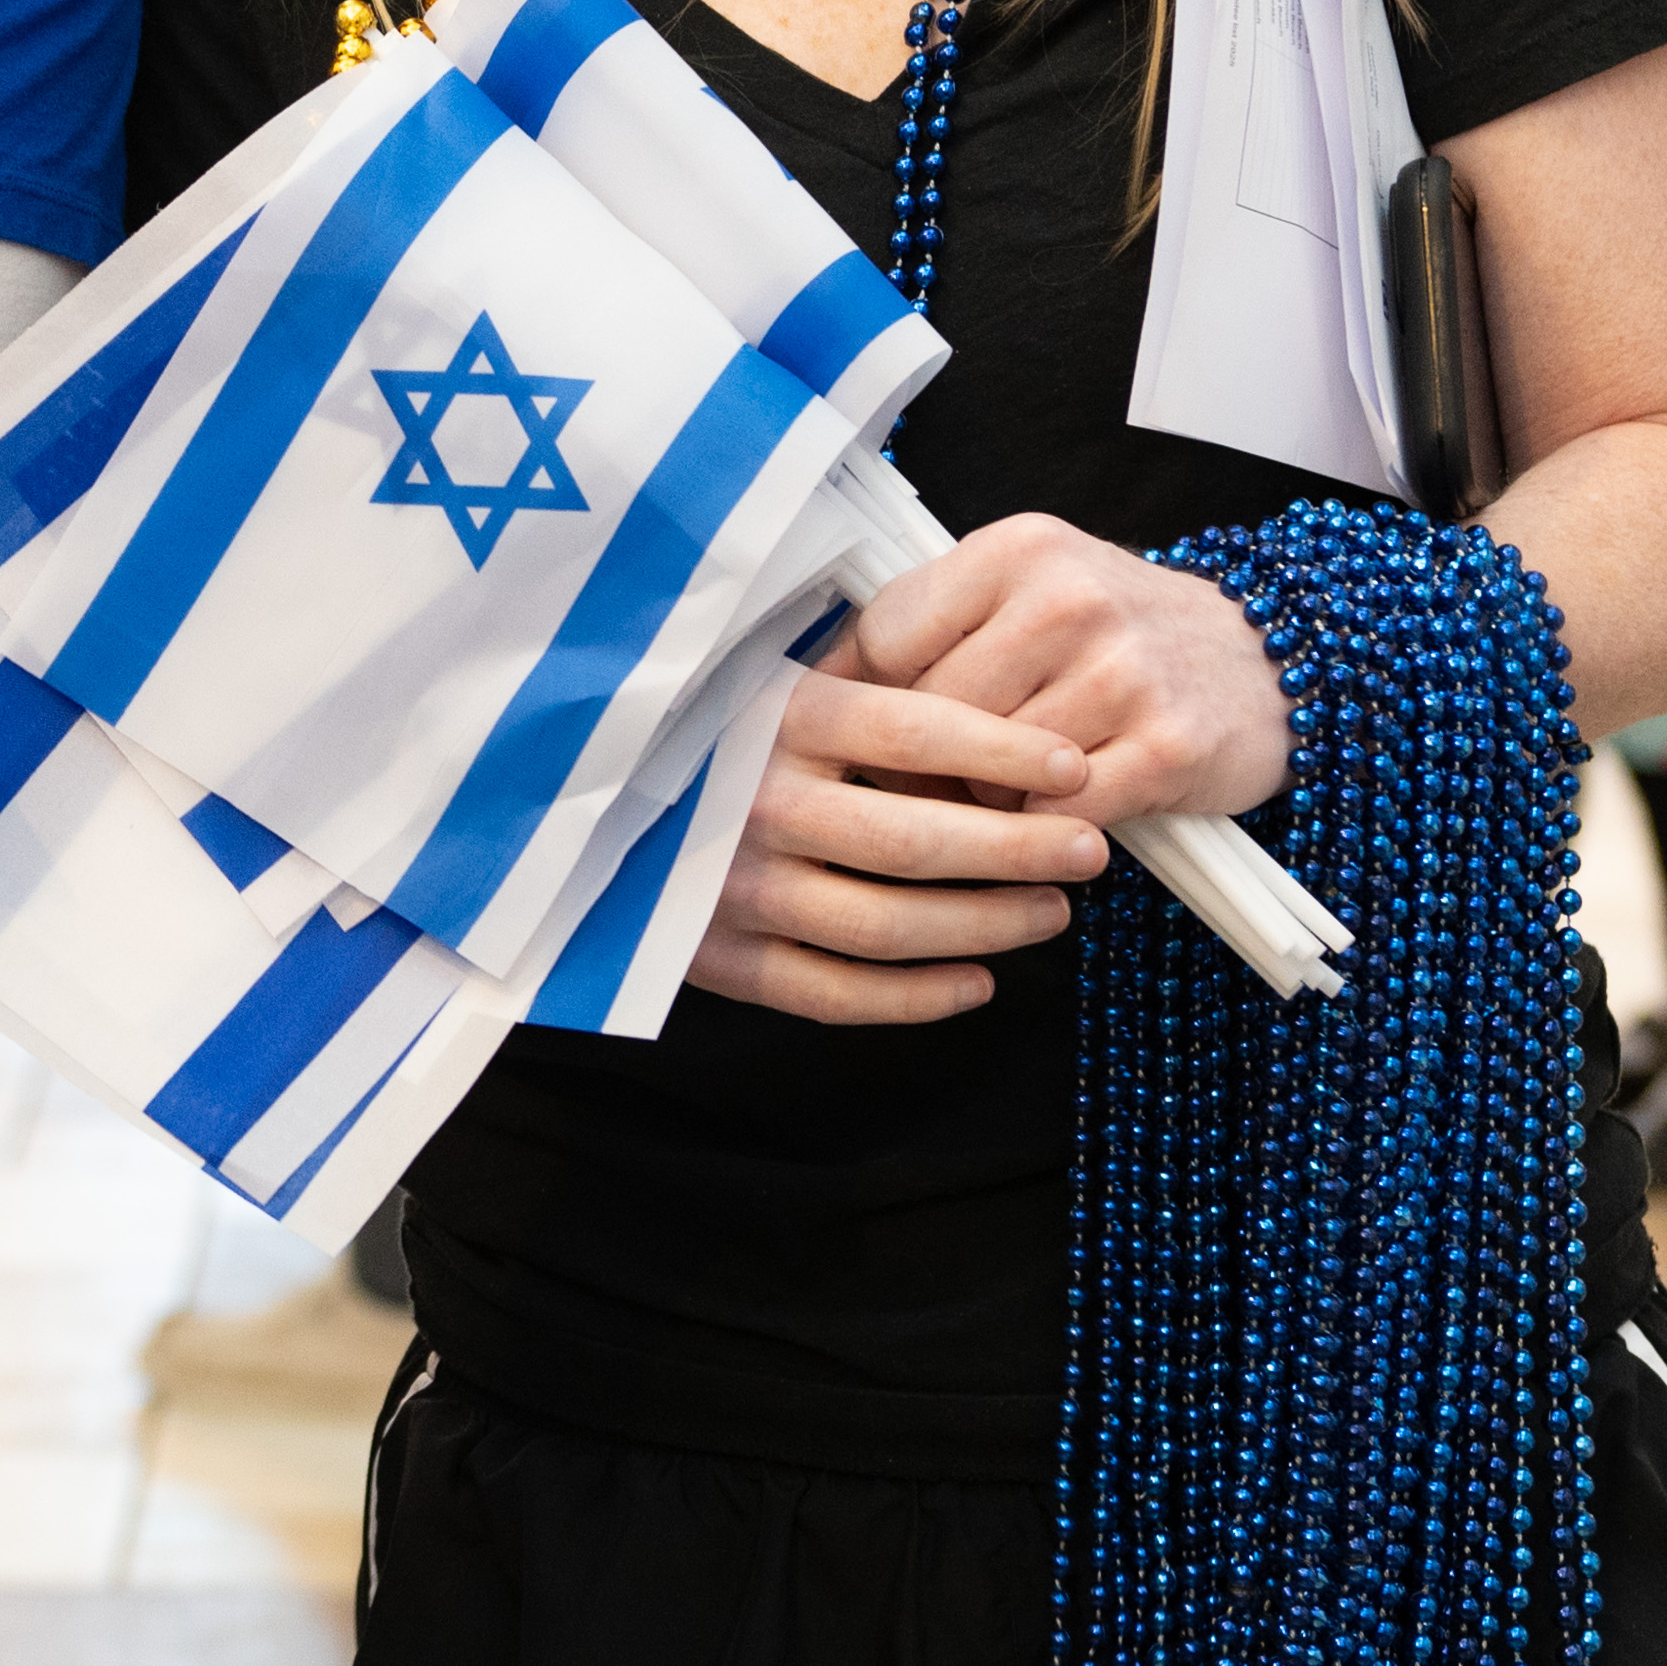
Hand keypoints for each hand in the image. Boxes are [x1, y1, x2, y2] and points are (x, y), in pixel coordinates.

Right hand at [682, 668, 1106, 1025]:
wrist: (578, 797)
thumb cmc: (704, 725)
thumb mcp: (768, 674)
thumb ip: (859, 678)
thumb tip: (986, 666)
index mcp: (776, 718)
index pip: (915, 732)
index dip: (1006, 752)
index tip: (1074, 767)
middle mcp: (756, 803)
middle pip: (914, 841)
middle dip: (1018, 851)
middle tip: (1088, 852)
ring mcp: (735, 888)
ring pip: (885, 926)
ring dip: (984, 927)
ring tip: (1051, 913)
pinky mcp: (720, 958)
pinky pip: (833, 995)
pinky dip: (915, 999)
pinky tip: (978, 984)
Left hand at [848, 513, 1294, 825]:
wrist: (1265, 661)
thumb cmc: (1120, 633)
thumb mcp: (1030, 589)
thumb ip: (934, 623)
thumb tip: (810, 687)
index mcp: (1018, 549)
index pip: (888, 639)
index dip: (873, 702)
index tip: (880, 732)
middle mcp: (1069, 599)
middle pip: (933, 715)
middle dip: (930, 764)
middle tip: (954, 776)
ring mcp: (1122, 673)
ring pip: (991, 773)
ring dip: (995, 799)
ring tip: (1024, 782)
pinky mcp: (1165, 748)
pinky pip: (1058, 815)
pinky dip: (1050, 829)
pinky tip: (1068, 807)